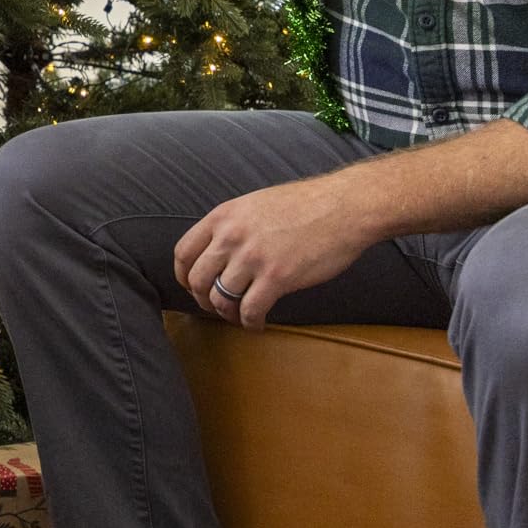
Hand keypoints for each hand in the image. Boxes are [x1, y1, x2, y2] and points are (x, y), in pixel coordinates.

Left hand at [172, 176, 376, 329]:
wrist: (343, 207)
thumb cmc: (304, 205)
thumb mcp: (254, 204)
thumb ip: (232, 225)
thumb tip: (218, 250)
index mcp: (223, 216)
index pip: (183, 253)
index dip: (184, 276)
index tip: (193, 287)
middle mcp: (231, 236)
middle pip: (197, 280)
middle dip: (204, 299)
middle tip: (217, 307)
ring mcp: (253, 257)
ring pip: (220, 299)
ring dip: (227, 314)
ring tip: (240, 316)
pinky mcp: (277, 277)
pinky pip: (250, 310)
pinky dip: (251, 323)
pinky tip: (258, 323)